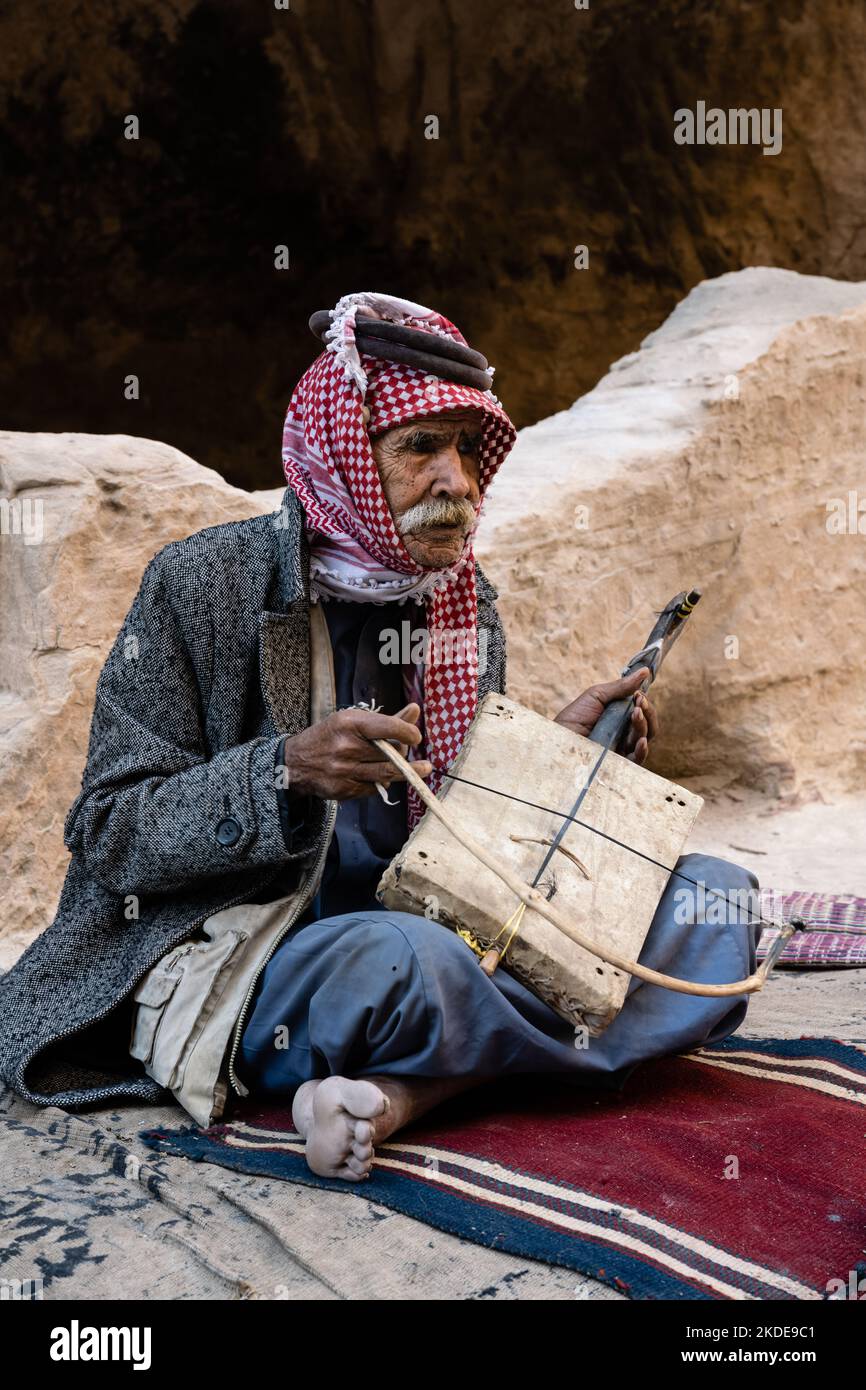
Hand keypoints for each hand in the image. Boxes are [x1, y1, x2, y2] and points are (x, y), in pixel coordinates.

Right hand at [282, 703, 431, 799]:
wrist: (296, 763)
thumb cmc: (330, 737)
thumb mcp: (353, 721)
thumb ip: (387, 720)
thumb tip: (415, 710)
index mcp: (349, 723)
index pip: (387, 727)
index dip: (407, 731)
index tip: (415, 736)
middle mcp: (346, 747)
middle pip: (390, 752)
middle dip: (402, 751)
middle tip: (405, 749)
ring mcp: (344, 770)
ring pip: (387, 773)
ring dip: (407, 771)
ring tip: (423, 769)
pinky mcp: (344, 789)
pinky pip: (374, 787)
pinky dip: (382, 782)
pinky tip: (381, 775)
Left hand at [553, 666, 659, 764]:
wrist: (558, 737)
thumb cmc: (574, 717)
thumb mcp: (597, 696)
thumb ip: (621, 686)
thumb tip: (645, 671)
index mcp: (621, 717)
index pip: (643, 712)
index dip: (645, 703)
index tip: (639, 695)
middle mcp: (625, 733)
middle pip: (648, 725)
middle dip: (647, 712)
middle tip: (640, 703)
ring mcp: (622, 748)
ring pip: (644, 738)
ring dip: (643, 725)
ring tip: (636, 713)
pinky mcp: (618, 762)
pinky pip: (637, 759)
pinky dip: (642, 750)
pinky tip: (641, 741)